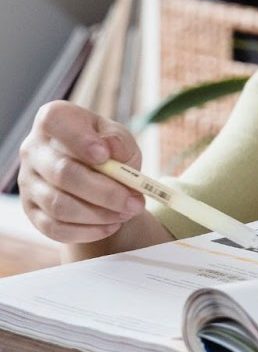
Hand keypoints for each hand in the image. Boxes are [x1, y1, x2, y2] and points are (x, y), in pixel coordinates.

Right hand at [18, 101, 144, 243]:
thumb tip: (111, 148)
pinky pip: (55, 228)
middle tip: (135, 202)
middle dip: (105, 192)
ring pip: (59, 205)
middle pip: (62, 172)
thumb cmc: (107, 150)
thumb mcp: (119, 138)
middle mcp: (33, 149)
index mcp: (54, 120)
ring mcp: (28, 182)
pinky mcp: (31, 211)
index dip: (79, 140)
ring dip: (99, 214)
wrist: (97, 175)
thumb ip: (118, 140)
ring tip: (127, 213)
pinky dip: (87, 231)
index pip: (55, 121)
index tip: (105, 156)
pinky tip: (110, 225)